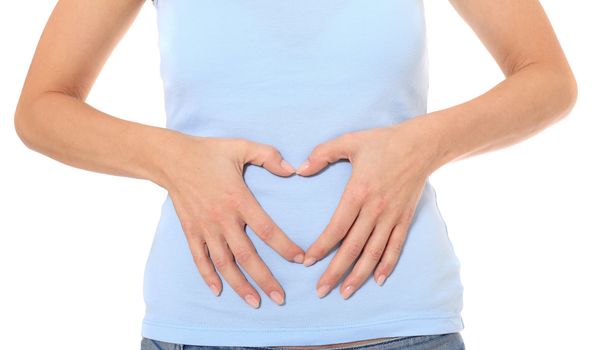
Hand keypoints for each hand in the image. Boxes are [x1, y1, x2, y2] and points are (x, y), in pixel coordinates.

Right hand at [160, 133, 305, 307]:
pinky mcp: (191, 231)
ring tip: (255, 302)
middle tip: (280, 298)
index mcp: (239, 199)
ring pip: (224, 264)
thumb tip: (294, 170)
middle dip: (265, 279)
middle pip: (247, 256)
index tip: (300, 259)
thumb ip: (269, 156)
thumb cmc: (209, 152)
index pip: (267, 230)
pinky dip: (208, 276)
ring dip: (240, 285)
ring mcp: (205, 228)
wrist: (172, 158)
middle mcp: (222, 219)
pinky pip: (199, 259)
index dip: (285, 247)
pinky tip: (218, 291)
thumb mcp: (241, 146)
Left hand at [295, 116, 442, 298]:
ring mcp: (392, 216)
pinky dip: (387, 265)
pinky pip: (395, 246)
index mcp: (358, 192)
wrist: (421, 145)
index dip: (321, 247)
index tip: (307, 262)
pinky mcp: (405, 219)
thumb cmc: (382, 142)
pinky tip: (378, 280)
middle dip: (335, 271)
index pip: (336, 227)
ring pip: (373, 253)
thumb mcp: (349, 141)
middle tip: (321, 290)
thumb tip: (300, 169)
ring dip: (359, 275)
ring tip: (345, 292)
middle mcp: (375, 209)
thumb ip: (322, 154)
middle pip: (353, 247)